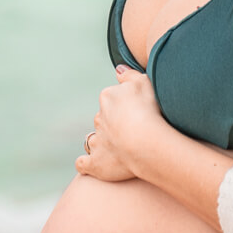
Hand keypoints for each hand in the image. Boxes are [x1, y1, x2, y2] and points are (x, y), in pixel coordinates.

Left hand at [75, 66, 166, 181]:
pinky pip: (83, 163)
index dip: (125, 106)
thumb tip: (118, 69)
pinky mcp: (96, 163)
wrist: (146, 142)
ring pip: (95, 139)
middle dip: (114, 124)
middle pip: (104, 119)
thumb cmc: (149, 110)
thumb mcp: (144, 81)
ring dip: (102, 142)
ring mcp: (97, 141)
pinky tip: (89, 164)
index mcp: (108, 98)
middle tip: (132, 132)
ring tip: (117, 149)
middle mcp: (99, 118)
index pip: (112, 99)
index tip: (138, 113)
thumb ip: (129, 74)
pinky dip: (85, 163)